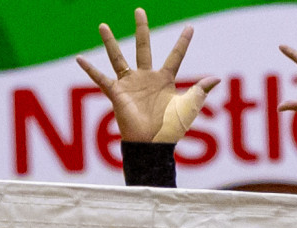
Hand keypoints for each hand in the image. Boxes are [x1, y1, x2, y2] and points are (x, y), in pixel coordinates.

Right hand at [76, 8, 218, 143]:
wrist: (152, 145)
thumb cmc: (171, 129)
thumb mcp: (188, 107)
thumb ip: (200, 91)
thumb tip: (216, 79)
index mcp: (165, 80)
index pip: (175, 56)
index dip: (183, 42)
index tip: (190, 27)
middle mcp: (146, 78)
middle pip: (143, 48)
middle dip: (142, 29)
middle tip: (139, 10)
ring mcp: (130, 84)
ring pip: (118, 58)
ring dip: (110, 42)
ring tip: (103, 25)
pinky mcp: (117, 93)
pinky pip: (101, 79)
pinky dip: (90, 69)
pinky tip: (79, 58)